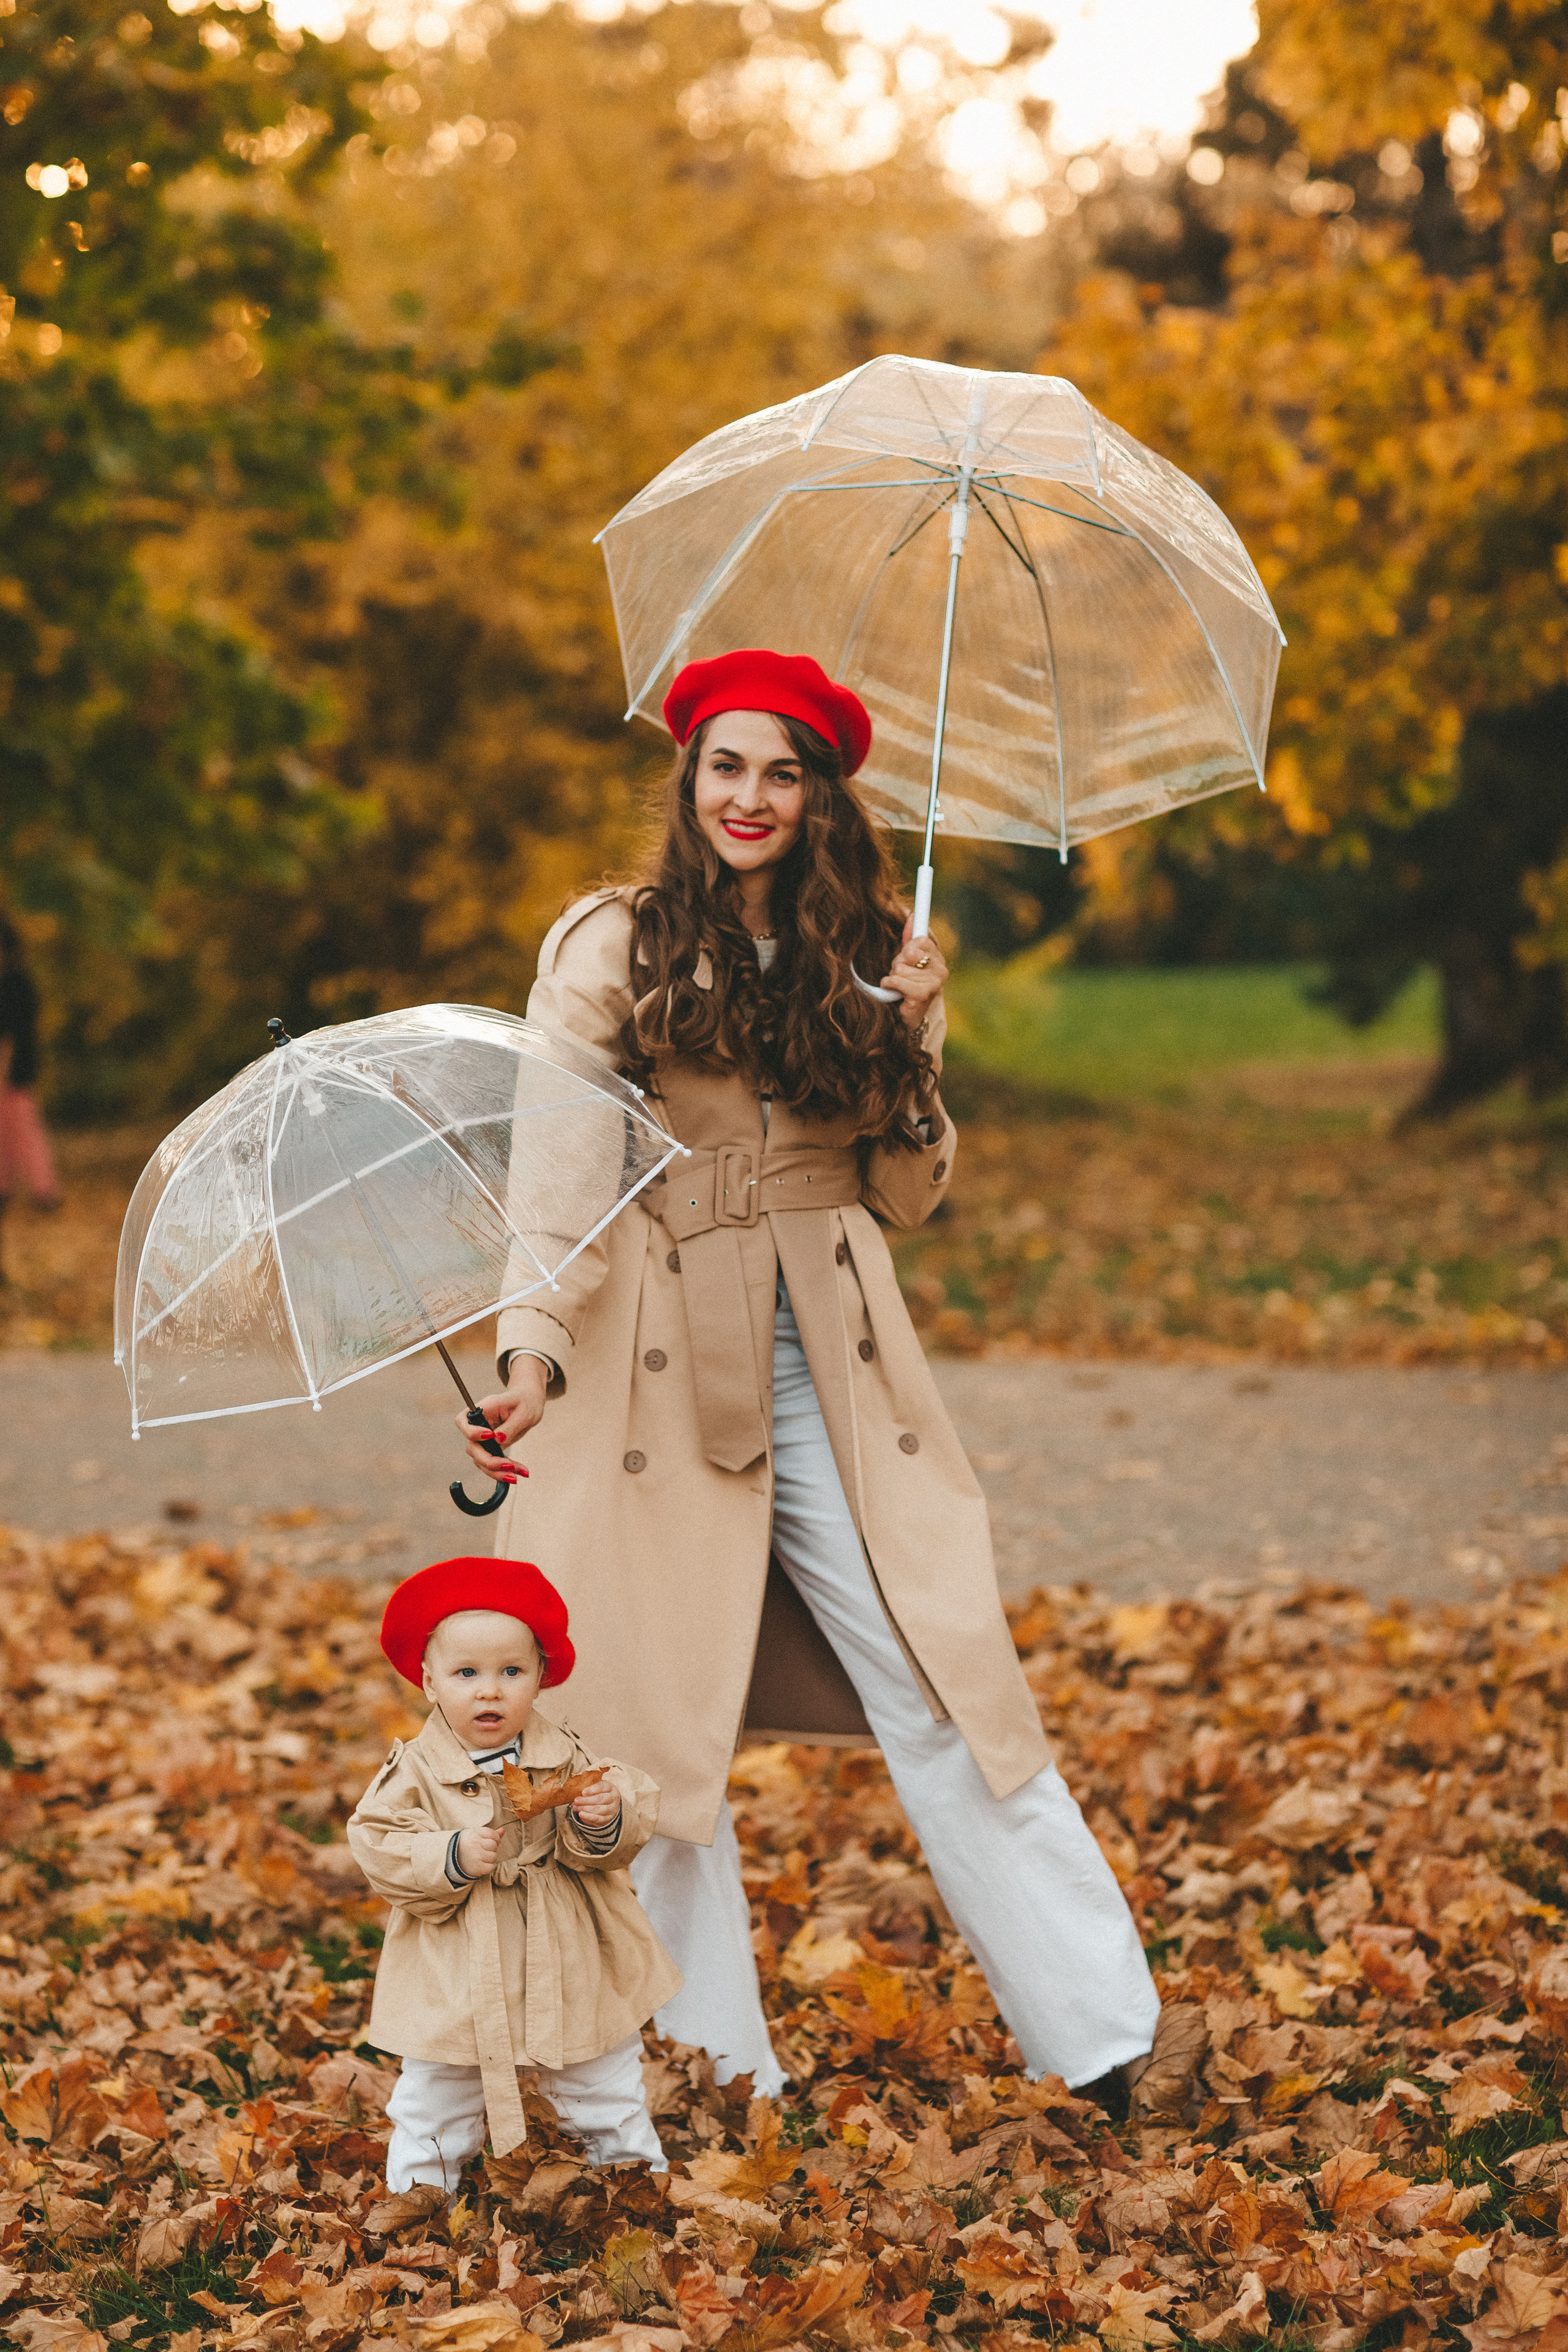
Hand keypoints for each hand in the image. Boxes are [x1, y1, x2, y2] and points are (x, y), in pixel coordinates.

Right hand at [456, 1823, 503, 1878]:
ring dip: (490, 1859)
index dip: (495, 1839)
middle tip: (483, 1851)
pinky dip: (489, 1867)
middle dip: (491, 1849)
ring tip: (481, 1858)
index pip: (493, 1834)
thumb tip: (503, 1831)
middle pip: (494, 1845)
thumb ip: (490, 1833)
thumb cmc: (466, 1845)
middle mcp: (475, 1843)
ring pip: (493, 1856)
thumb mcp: (475, 1835)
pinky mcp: (477, 1867)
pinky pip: (491, 1867)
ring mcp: (476, 1856)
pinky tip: (482, 1865)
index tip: (489, 1842)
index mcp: (474, 1833)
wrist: (450, 1859)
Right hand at [457, 1355, 548, 1477]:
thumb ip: (510, 1426)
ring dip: (499, 1471)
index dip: (472, 1432)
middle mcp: (479, 1425)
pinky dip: (504, 1472)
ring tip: (521, 1473)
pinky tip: (521, 1472)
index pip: (463, 1421)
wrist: (530, 1404)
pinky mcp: (490, 1449)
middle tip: (510, 1466)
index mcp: (484, 1409)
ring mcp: (483, 1439)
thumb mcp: (523, 1412)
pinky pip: (492, 1465)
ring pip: (480, 1461)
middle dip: (489, 1461)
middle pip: (472, 1447)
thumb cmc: (526, 1402)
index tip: (491, 1435)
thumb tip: (498, 1440)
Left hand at [569, 1780, 620, 1828]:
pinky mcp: (608, 1819)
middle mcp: (613, 1798)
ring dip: (585, 1808)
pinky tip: (581, 1814)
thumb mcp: (597, 1788)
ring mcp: (612, 1809)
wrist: (609, 1805)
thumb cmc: (600, 1794)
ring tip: (576, 1807)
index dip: (592, 1790)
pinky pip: (598, 1819)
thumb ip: (590, 1788)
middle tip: (576, 1800)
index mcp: (610, 1788)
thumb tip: (578, 1791)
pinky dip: (588, 1817)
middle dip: (586, 1800)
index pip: (602, 1787)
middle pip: (600, 1799)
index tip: (583, 1792)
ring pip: (599, 1809)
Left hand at [881, 914, 947, 1028]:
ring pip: (899, 967)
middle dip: (897, 963)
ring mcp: (934, 982)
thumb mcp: (908, 959)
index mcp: (938, 957)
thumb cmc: (907, 985)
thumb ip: (909, 937)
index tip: (906, 957)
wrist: (909, 1017)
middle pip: (907, 952)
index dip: (907, 948)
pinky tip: (895, 993)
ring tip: (899, 987)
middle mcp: (941, 969)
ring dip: (893, 977)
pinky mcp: (923, 994)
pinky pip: (896, 980)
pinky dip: (889, 985)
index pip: (920, 939)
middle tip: (901, 976)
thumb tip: (911, 913)